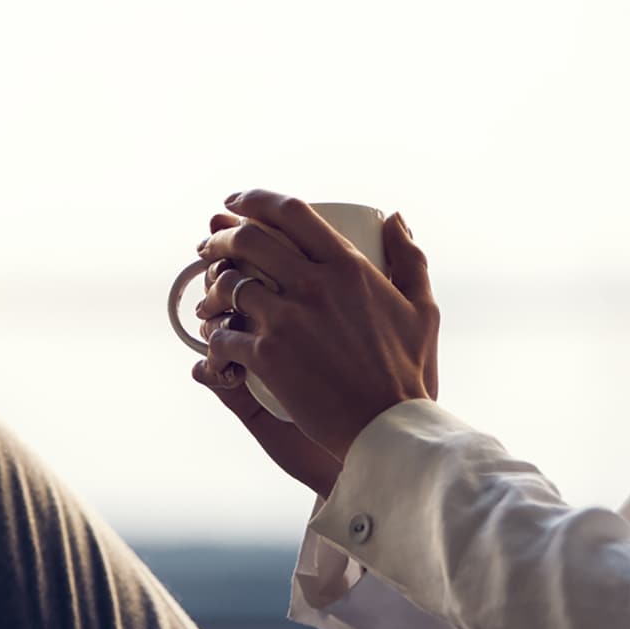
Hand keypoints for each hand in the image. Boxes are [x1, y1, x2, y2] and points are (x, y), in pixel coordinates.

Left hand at [194, 189, 438, 459]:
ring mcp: (288, 319)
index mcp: (349, 267)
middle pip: (249, 239)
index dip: (255, 200)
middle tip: (209, 245)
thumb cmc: (409, 373)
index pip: (292, 212)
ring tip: (206, 299)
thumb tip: (394, 218)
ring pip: (228, 284)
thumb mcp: (423, 309)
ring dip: (210, 288)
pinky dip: (213, 338)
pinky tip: (215, 346)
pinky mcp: (268, 357)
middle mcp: (315, 285)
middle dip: (220, 237)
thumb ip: (410, 259)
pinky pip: (223, 335)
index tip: (235, 203)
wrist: (389, 429)